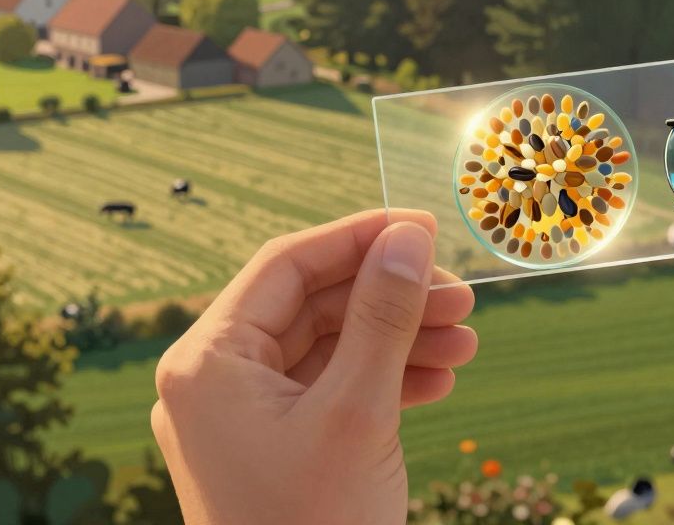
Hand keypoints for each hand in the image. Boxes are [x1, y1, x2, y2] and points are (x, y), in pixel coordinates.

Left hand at [150, 210, 476, 523]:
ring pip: (327, 348)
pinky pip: (329, 390)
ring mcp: (241, 418)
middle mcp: (213, 382)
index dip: (359, 238)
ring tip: (467, 344)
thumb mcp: (357, 410)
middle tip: (463, 297)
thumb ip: (382, 315)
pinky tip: (440, 381)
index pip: (286, 265)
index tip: (425, 227)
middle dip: (392, 299)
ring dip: (398, 340)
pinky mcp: (271, 446)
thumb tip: (409, 238)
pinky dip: (383, 380)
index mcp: (206, 363)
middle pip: (312, 306)